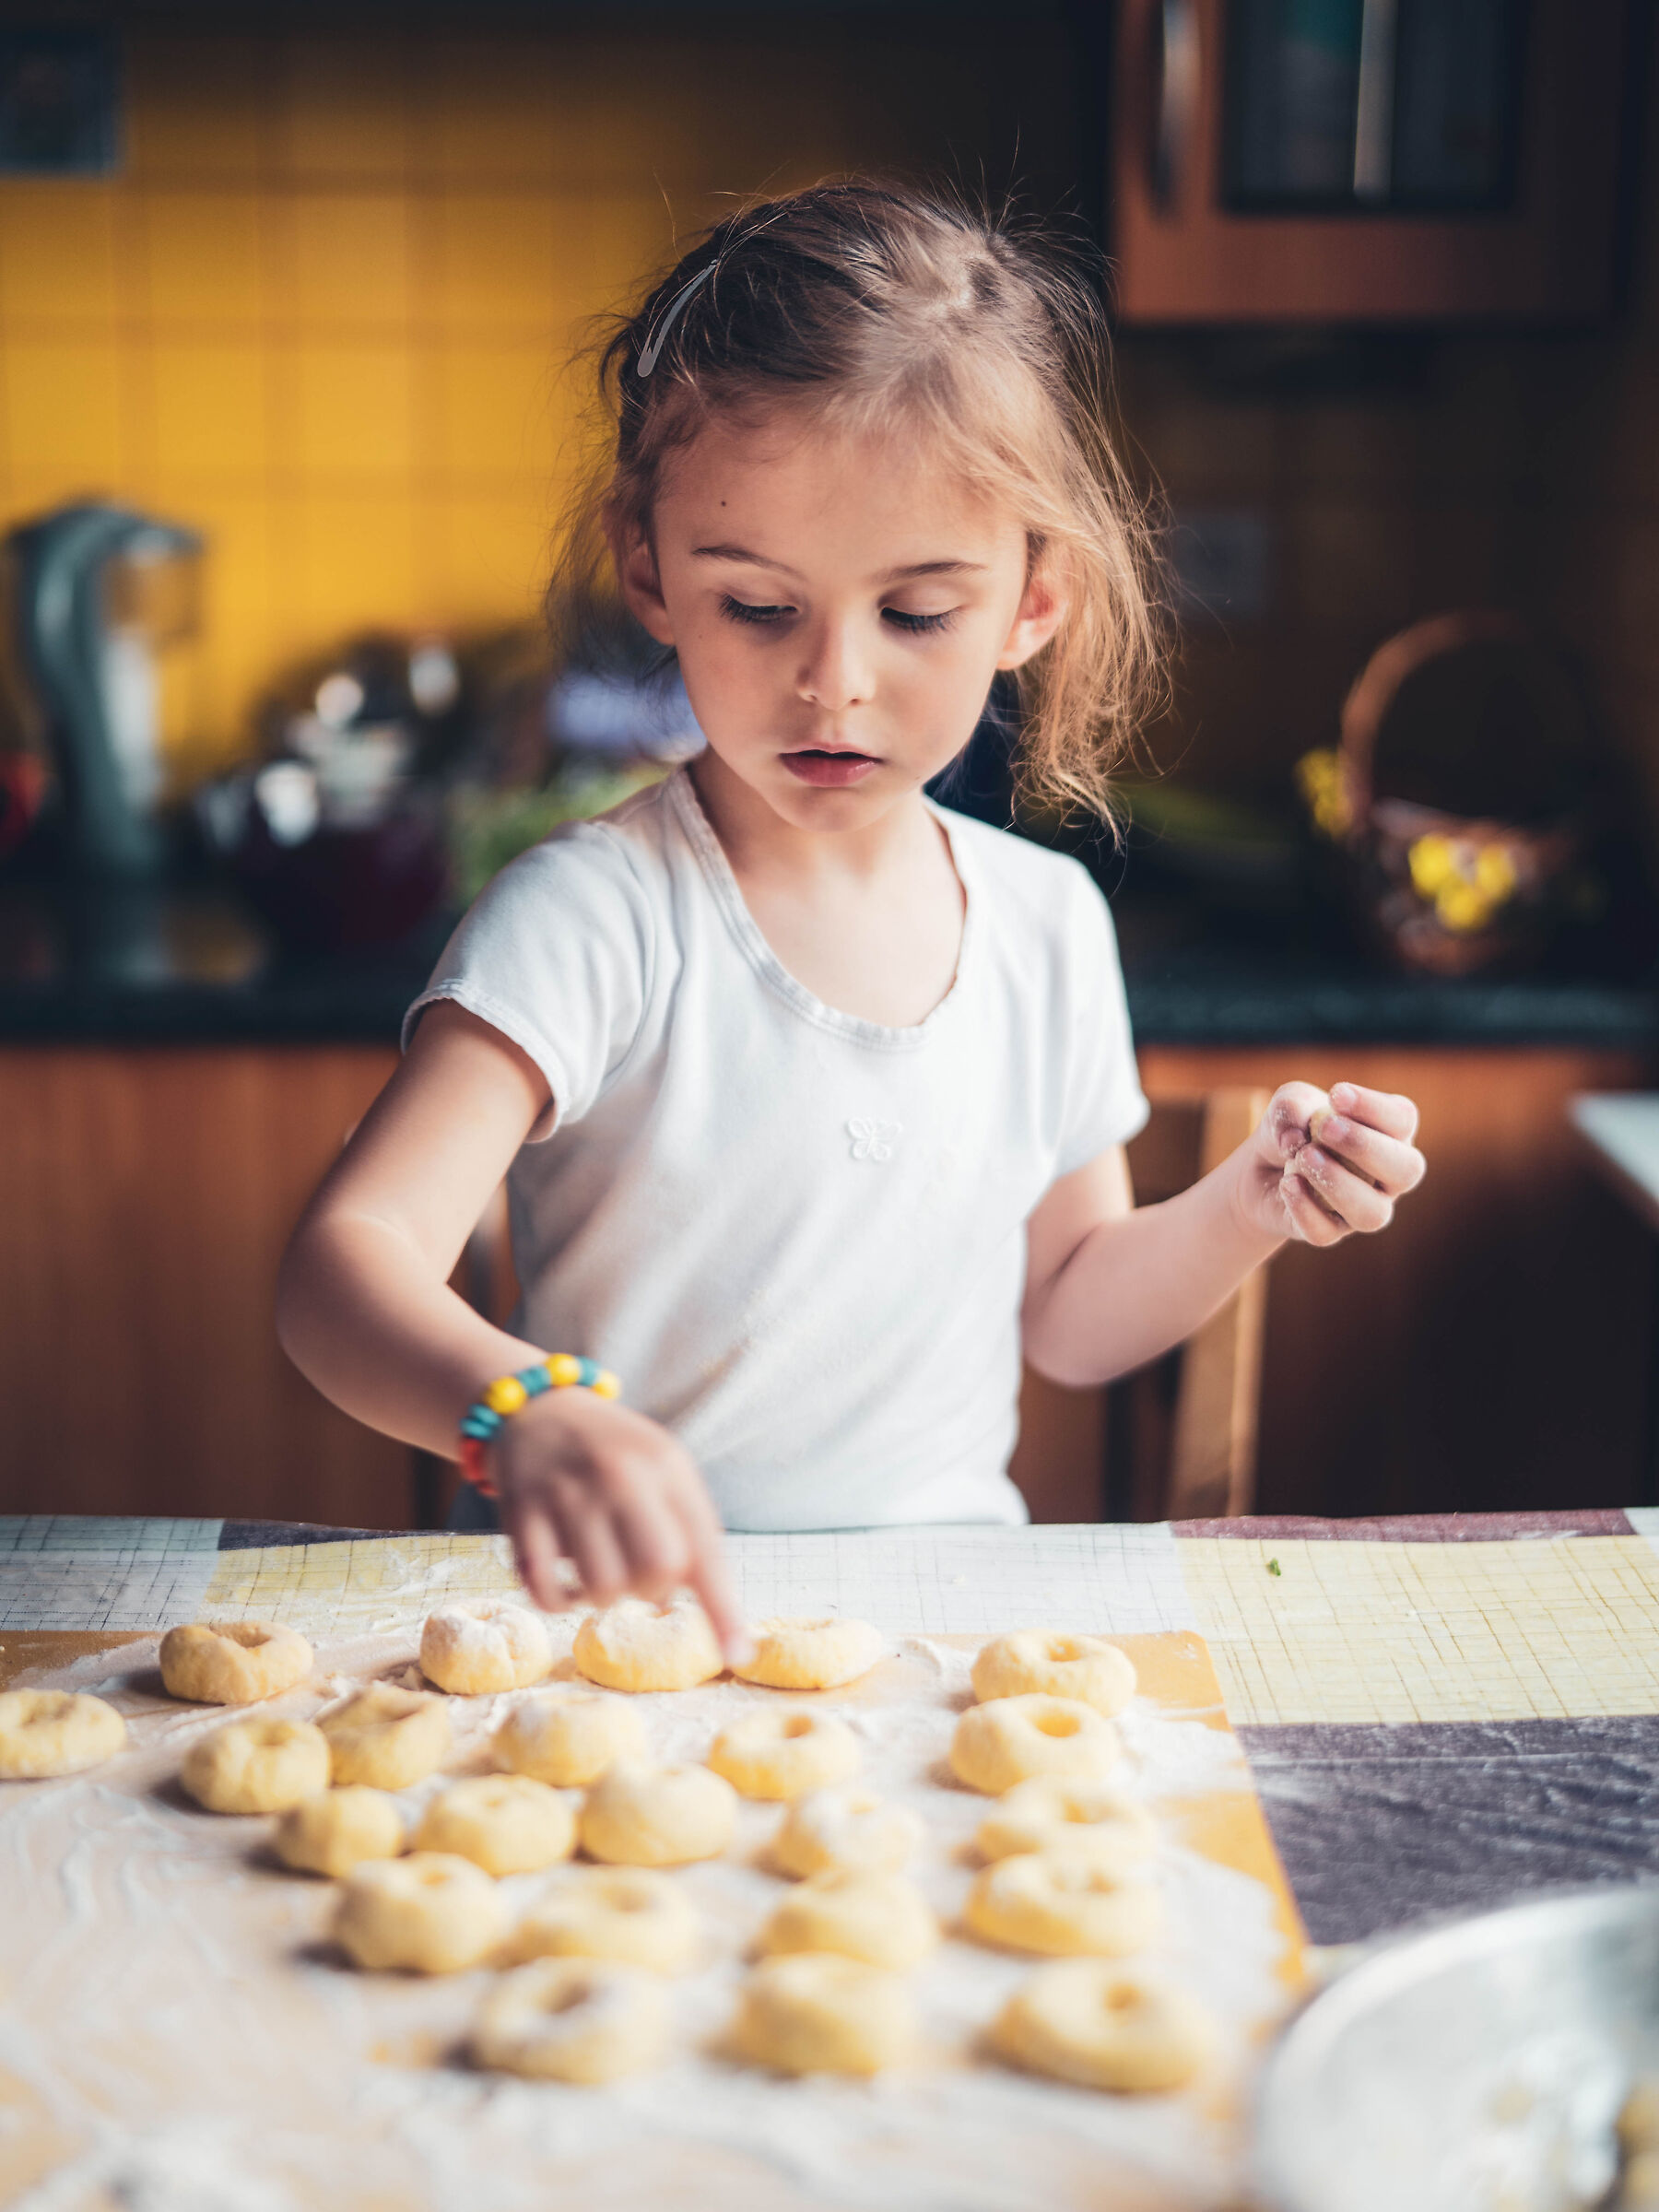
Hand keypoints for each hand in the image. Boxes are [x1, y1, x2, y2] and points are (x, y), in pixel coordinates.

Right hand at [488, 1389, 751, 1666]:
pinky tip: (566, 1584)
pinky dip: (560, 1602)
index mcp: (665, 1465)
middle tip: (638, 1574)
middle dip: (653, 1591)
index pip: (704, 1548)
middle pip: (657, 1571)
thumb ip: (687, 1524)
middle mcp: (619, 1475)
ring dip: (606, 1597)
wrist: (537, 1409)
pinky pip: (545, 1590)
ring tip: (602, 1570)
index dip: (723, 1608)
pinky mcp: (520, 1513)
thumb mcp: (662, 1466)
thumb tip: (702, 1603)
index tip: (738, 1654)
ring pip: (603, 1588)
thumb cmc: (614, 1451)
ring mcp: (567, 1493)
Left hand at [1237, 1080, 1425, 1247]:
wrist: (1258, 1169)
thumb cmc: (1291, 1127)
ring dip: (1339, 1182)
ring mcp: (1362, 1209)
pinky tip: (1287, 1184)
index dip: (1374, 1108)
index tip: (1336, 1094)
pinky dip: (1305, 1208)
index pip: (1403, 1120)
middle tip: (1326, 1127)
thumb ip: (1293, 1106)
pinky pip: (1326, 1232)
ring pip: (1373, 1213)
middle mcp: (1387, 1177)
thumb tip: (1296, 1138)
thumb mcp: (1288, 1104)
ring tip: (1303, 1156)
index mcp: (1390, 1134)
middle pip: (1406, 1170)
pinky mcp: (1329, 1232)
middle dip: (1366, 1146)